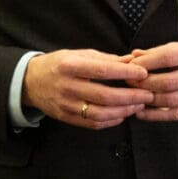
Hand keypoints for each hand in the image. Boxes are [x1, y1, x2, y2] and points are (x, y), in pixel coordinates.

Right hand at [21, 49, 150, 129]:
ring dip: (123, 111)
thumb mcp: (78, 54)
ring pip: (100, 114)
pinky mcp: (65, 118)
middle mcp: (66, 86)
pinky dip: (111, 121)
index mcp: (69, 66)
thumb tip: (132, 61)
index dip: (125, 73)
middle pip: (104, 96)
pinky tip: (122, 114)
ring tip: (138, 105)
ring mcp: (65, 105)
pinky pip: (92, 124)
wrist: (30, 82)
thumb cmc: (58, 64)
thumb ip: (105, 59)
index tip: (143, 73)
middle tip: (147, 94)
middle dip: (130, 97)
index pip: (102, 70)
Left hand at [127, 41, 177, 121]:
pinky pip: (175, 114)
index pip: (168, 57)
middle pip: (168, 81)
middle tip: (131, 81)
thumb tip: (135, 55)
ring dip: (148, 99)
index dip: (147, 62)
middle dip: (145, 83)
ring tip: (135, 95)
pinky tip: (143, 111)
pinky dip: (156, 115)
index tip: (132, 64)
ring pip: (170, 100)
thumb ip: (159, 52)